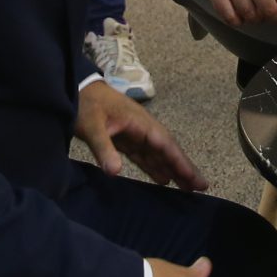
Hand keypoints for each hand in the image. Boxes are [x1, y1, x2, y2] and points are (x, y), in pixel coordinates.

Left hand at [75, 79, 207, 188]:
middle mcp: (142, 129)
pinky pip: (144, 156)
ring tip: (188, 187)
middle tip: (202, 186)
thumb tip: (116, 172)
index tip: (195, 178)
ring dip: (172, 169)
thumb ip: (104, 148)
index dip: (180, 162)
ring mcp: (134, 134)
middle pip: (167, 150)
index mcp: (140, 123)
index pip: (165, 145)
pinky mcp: (124, 139)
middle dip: (184, 167)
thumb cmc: (85, 104)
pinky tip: (163, 179)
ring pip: (158, 154)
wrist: (75, 88)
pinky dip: (154, 167)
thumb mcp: (92, 126)